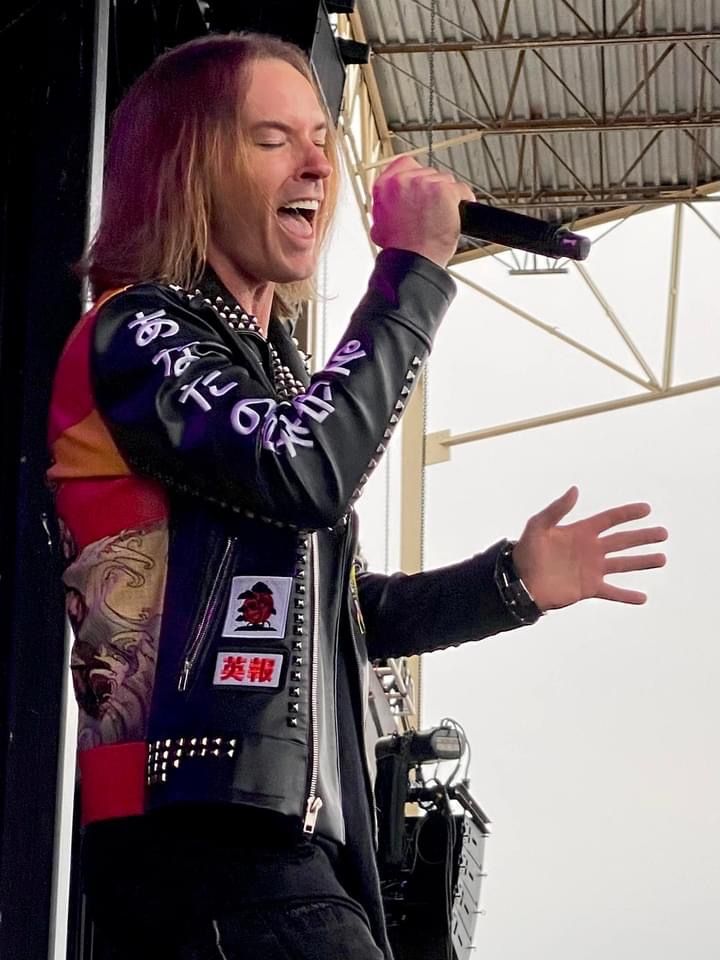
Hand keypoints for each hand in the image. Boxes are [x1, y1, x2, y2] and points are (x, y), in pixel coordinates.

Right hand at [370, 156, 474, 267]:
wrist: (412, 261)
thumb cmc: (400, 249)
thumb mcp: (380, 225)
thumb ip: (386, 207)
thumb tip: (392, 204)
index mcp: (384, 186)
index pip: (404, 163)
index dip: (416, 175)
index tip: (421, 184)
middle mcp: (403, 180)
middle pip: (428, 173)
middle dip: (432, 190)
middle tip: (431, 210)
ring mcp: (425, 183)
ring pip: (445, 180)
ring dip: (447, 196)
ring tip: (442, 216)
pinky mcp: (444, 190)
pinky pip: (461, 190)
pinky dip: (463, 201)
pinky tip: (457, 215)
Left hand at [511, 487, 667, 610]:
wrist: (520, 581)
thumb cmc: (526, 551)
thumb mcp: (538, 525)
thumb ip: (557, 509)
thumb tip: (575, 490)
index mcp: (581, 532)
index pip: (609, 519)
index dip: (627, 514)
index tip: (646, 509)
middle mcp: (590, 549)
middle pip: (623, 541)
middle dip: (643, 537)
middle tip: (663, 533)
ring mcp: (591, 569)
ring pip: (623, 564)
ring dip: (642, 562)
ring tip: (662, 559)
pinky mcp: (588, 588)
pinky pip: (612, 592)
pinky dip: (627, 596)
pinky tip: (642, 598)